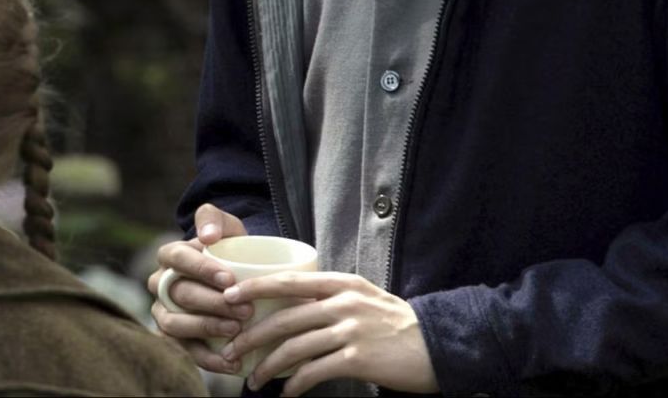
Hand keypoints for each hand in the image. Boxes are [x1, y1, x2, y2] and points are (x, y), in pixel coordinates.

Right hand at [145, 204, 253, 375]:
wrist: (237, 278)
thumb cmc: (231, 251)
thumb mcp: (227, 227)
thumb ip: (214, 219)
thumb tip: (208, 236)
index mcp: (169, 256)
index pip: (177, 258)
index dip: (201, 269)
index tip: (230, 279)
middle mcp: (160, 285)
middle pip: (179, 294)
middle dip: (213, 303)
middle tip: (245, 310)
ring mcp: (163, 312)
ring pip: (173, 324)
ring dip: (206, 328)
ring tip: (235, 330)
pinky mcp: (173, 339)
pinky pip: (182, 352)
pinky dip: (207, 359)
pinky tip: (232, 362)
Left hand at [222, 272, 438, 395]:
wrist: (439, 344)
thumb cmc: (397, 324)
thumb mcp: (364, 297)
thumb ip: (331, 296)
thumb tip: (291, 306)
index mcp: (340, 283)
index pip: (287, 281)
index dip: (254, 288)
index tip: (227, 297)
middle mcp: (342, 303)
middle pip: (283, 318)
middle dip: (250, 337)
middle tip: (229, 351)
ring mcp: (350, 330)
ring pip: (293, 348)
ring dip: (267, 367)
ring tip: (253, 380)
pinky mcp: (358, 359)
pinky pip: (314, 372)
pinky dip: (294, 385)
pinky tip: (286, 394)